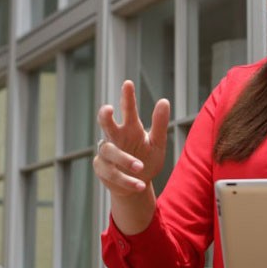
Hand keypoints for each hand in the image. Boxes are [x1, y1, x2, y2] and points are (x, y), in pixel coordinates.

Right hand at [93, 80, 170, 197]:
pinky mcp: (102, 168)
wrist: (138, 184)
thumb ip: (159, 124)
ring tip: (140, 167)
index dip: (127, 97)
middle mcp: (116, 138)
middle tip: (108, 109)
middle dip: (105, 116)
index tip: (128, 83)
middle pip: (106, 124)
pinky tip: (140, 184)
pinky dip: (127, 179)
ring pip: (110, 151)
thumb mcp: (157, 144)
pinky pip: (112, 173)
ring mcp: (107, 153)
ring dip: (125, 159)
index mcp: (131, 129)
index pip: (128, 110)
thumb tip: (164, 101)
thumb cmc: (147, 160)